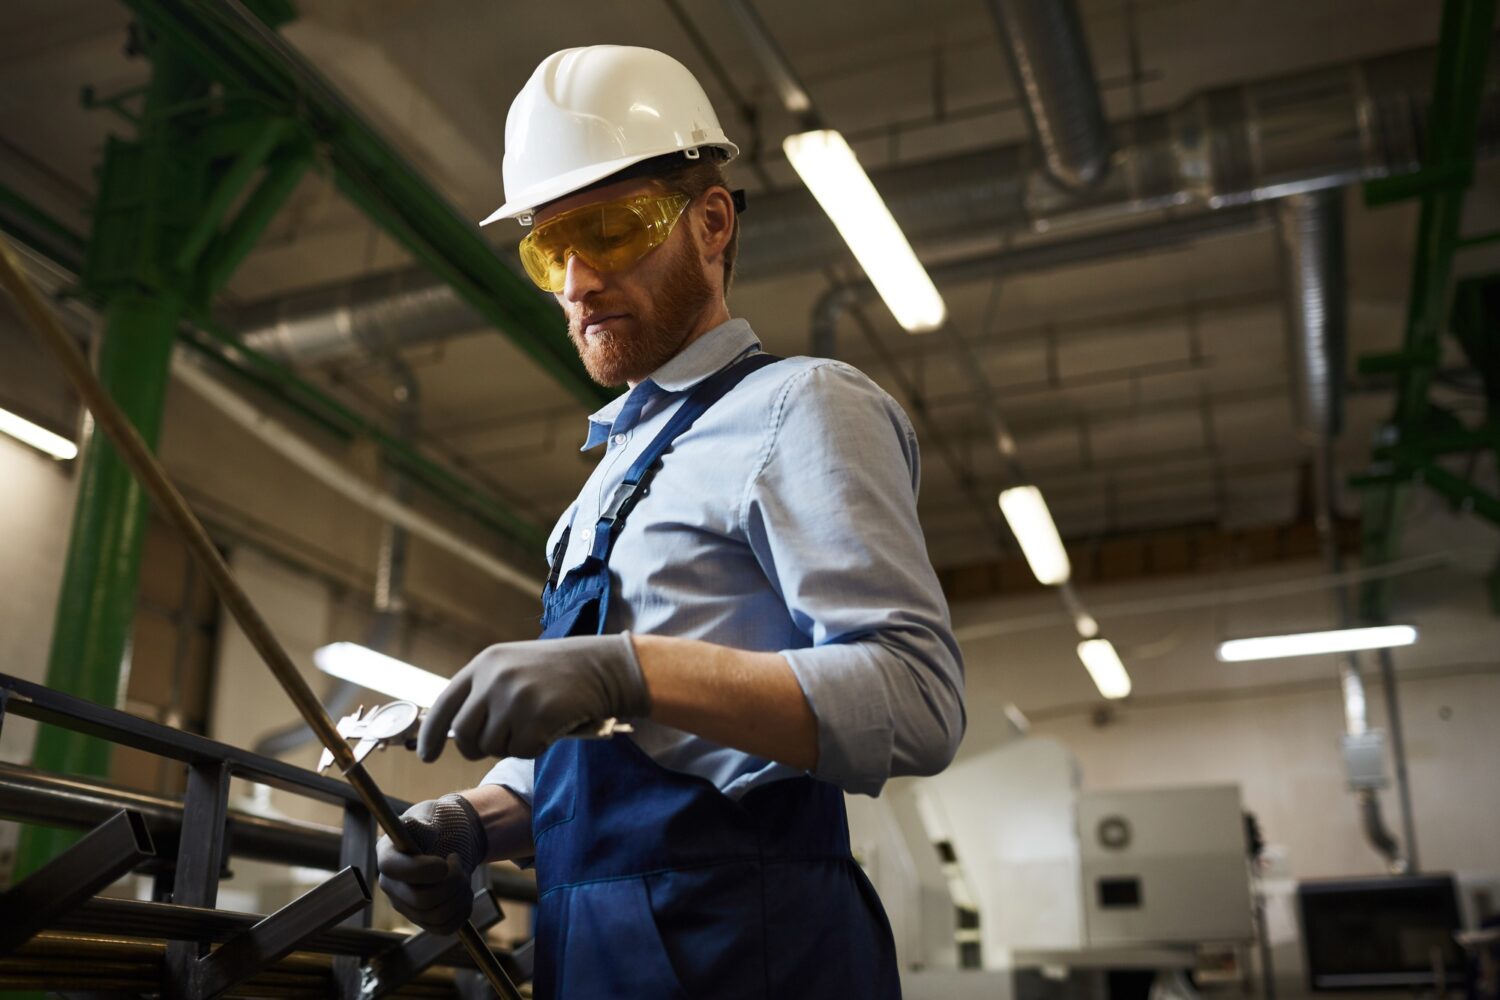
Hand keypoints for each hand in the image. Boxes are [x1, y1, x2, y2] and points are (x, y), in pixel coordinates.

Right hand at [376, 793, 485, 933]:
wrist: (449, 839)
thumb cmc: (437, 824)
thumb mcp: (428, 815)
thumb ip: (420, 822)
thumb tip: (412, 824)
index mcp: (387, 855)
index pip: (393, 869)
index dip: (422, 869)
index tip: (447, 861)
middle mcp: (391, 884)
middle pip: (421, 899)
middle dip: (453, 881)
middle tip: (459, 860)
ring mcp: (405, 905)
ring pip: (437, 916)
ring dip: (461, 894)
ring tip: (464, 874)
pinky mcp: (422, 919)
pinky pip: (445, 928)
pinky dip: (462, 912)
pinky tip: (464, 893)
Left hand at [418, 633, 649, 761]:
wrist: (603, 667)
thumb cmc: (559, 672)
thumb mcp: (514, 667)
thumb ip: (486, 691)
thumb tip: (457, 732)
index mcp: (485, 663)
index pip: (444, 704)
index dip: (431, 734)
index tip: (427, 755)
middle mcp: (494, 678)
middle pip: (464, 733)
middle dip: (476, 748)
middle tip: (498, 745)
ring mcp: (514, 697)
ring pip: (493, 746)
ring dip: (513, 745)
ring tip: (536, 724)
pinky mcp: (536, 716)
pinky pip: (522, 751)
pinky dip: (536, 747)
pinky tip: (551, 727)